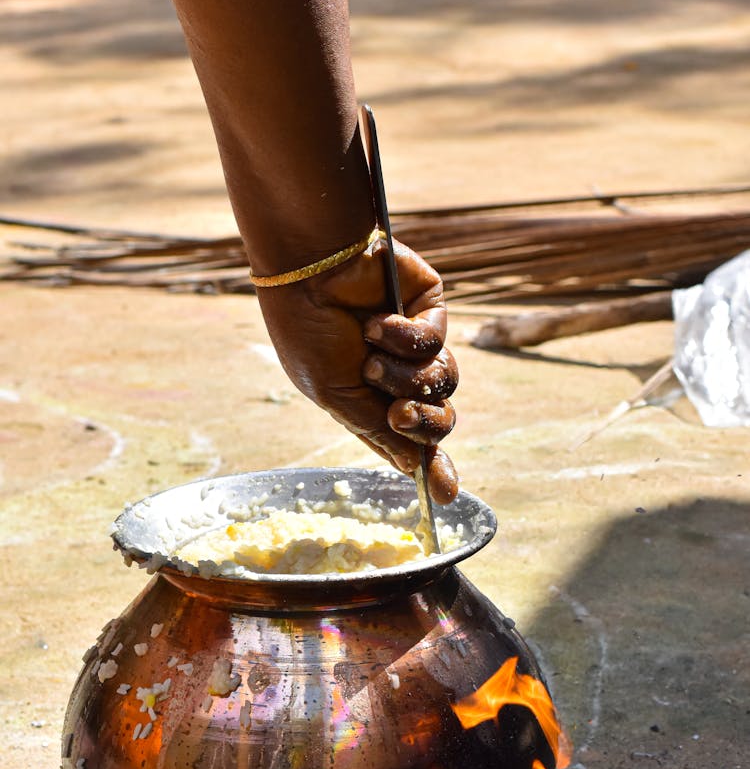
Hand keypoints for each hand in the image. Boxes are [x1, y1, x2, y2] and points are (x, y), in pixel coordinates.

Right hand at [255, 237, 458, 503]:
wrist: (306, 272)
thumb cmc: (308, 332)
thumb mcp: (336, 395)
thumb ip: (377, 430)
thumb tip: (415, 465)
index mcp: (373, 400)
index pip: (412, 439)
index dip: (432, 466)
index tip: (446, 495)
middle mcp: (400, 374)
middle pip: (440, 417)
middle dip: (424, 423)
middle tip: (398, 413)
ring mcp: (417, 341)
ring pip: (442, 381)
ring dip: (406, 378)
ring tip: (372, 361)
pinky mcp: (430, 308)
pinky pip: (437, 341)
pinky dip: (404, 339)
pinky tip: (375, 324)